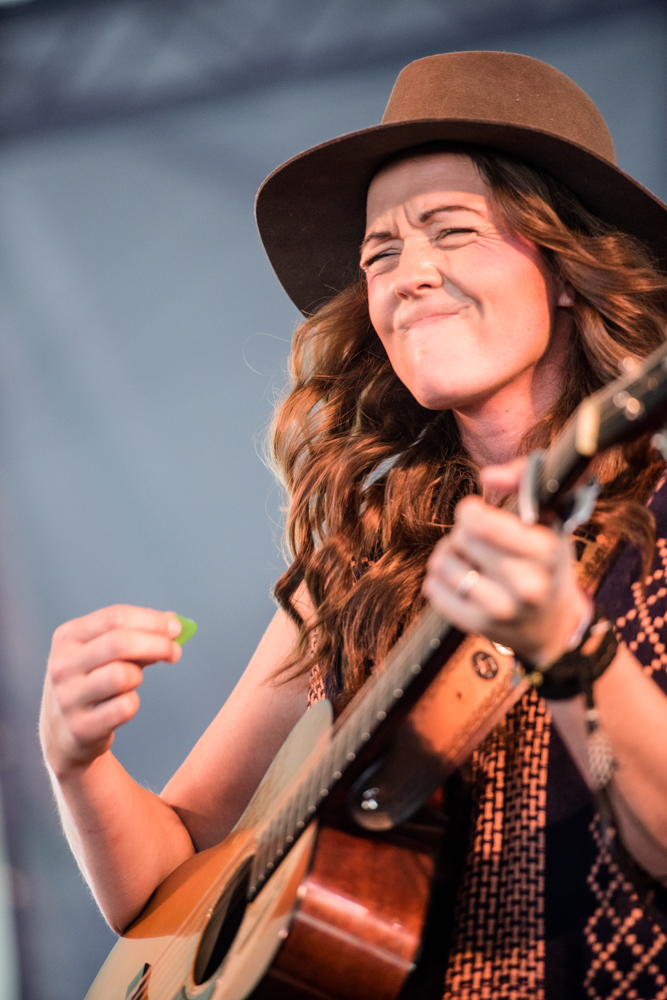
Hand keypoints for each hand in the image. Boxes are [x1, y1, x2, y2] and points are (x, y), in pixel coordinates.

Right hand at [40, 605, 182, 777]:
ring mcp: (68, 697)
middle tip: (175, 652)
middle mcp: (62, 665)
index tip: (175, 628)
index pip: (115, 617)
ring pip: (122, 675)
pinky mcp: (80, 727)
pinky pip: (124, 707)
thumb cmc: (93, 681)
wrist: (65, 731)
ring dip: (138, 676)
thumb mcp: (104, 652)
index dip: (152, 620)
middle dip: (158, 644)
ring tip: (133, 681)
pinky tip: (123, 704)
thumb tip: (173, 620)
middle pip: (120, 642)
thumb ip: (138, 634)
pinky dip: (132, 703)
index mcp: (67, 637)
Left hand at [422, 460, 587, 663]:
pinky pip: (433, 588)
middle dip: (463, 532)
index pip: (482, 524)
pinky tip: (459, 578)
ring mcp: (500, 609)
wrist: (552, 623)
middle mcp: (526, 585)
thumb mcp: (550, 517)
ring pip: (442, 563)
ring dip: (448, 554)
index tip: (475, 512)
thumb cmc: (547, 559)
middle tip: (477, 539)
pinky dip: (438, 577)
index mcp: (545, 552)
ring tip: (467, 558)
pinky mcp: (476, 625)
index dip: (470, 511)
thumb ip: (524, 479)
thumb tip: (489, 475)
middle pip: (461, 539)